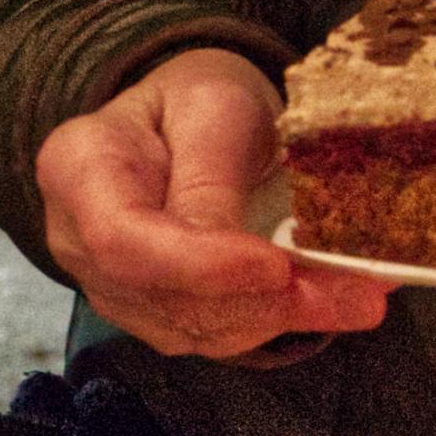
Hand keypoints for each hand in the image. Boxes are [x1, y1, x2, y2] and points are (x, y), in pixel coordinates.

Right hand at [36, 47, 389, 358]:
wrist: (184, 120)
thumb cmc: (195, 99)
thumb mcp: (212, 106)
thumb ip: (215, 178)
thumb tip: (248, 264)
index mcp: (78, 169)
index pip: (123, 241)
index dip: (199, 267)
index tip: (276, 266)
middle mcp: (78, 242)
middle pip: (163, 298)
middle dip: (260, 301)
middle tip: (354, 293)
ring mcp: (113, 288)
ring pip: (194, 329)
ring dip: (281, 320)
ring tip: (358, 296)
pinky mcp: (155, 316)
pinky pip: (214, 335)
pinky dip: (276, 323)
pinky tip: (331, 301)